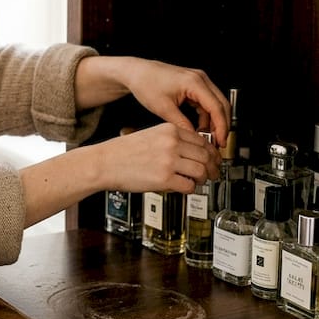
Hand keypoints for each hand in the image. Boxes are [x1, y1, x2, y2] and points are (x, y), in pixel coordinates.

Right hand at [100, 122, 220, 193]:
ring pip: (201, 171)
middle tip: (214, 174)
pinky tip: (185, 188)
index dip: (212, 153)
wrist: (105, 162)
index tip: (214, 160)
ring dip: (203, 179)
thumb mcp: (151, 135)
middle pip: (206, 156)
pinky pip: (188, 185)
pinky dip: (190, 189)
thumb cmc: (124, 152)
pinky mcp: (164, 178)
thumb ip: (172, 142)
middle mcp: (172, 143)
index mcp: (170, 130)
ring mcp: (169, 160)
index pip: (203, 141)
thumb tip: (193, 154)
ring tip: (199, 182)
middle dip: (213, 167)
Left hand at [123, 60, 230, 147]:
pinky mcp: (194, 86)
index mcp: (194, 82)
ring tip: (208, 138)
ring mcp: (198, 81)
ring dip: (214, 122)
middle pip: (221, 105)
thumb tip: (194, 139)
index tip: (221, 140)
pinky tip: (201, 129)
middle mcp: (200, 79)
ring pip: (215, 104)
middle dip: (222, 125)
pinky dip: (206, 117)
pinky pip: (206, 103)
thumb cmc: (146, 83)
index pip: (216, 107)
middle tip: (218, 142)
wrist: (136, 72)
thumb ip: (181, 124)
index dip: (221, 126)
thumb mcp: (163, 108)